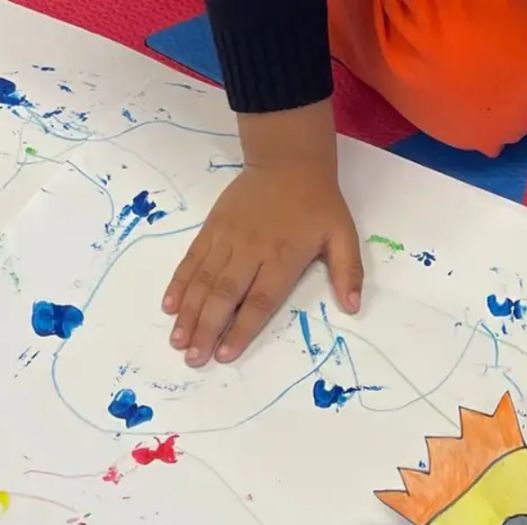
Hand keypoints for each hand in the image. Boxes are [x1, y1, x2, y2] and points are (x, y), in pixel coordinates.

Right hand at [162, 162, 361, 365]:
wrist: (288, 161)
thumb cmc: (318, 203)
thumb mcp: (343, 235)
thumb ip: (349, 272)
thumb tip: (353, 306)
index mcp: (283, 258)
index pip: (259, 301)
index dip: (241, 329)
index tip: (225, 354)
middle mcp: (250, 251)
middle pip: (224, 296)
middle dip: (207, 329)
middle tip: (194, 358)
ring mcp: (227, 239)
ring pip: (202, 280)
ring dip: (189, 312)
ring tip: (178, 340)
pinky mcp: (212, 228)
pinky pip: (191, 259)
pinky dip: (179, 283)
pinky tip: (170, 305)